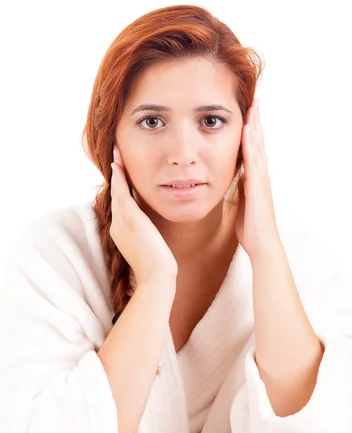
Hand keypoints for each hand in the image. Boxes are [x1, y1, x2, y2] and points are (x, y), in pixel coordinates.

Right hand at [110, 145, 177, 287]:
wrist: (156, 277)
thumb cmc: (157, 267)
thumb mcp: (149, 246)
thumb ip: (147, 233)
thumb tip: (151, 227)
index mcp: (120, 232)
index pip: (120, 204)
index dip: (119, 188)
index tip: (119, 174)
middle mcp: (116, 225)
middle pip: (115, 194)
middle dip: (115, 175)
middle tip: (115, 157)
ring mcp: (121, 222)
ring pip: (116, 191)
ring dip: (116, 171)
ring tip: (116, 155)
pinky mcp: (129, 218)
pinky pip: (121, 193)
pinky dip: (119, 178)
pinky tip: (118, 166)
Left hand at [234, 99, 281, 259]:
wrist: (262, 244)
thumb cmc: (251, 226)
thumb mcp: (242, 202)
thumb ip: (240, 188)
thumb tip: (234, 179)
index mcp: (255, 178)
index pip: (253, 149)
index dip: (251, 131)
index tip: (248, 113)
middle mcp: (261, 174)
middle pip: (258, 142)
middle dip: (256, 121)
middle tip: (254, 101)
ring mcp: (261, 178)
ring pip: (257, 147)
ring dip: (255, 126)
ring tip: (253, 107)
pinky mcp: (257, 185)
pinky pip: (253, 159)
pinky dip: (250, 143)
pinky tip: (246, 130)